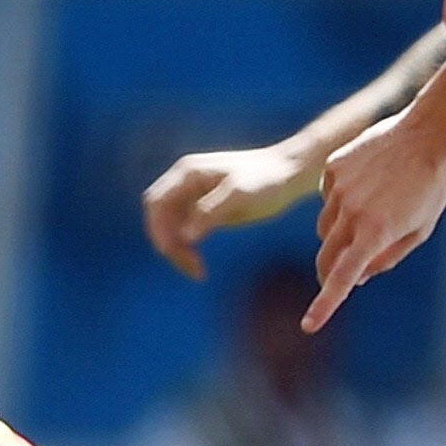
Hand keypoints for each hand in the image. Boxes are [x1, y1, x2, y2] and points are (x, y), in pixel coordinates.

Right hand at [140, 145, 313, 276]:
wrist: (289, 173)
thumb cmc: (268, 179)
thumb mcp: (241, 194)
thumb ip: (211, 211)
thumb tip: (186, 235)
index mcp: (187, 172)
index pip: (156, 202)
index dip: (159, 230)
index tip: (174, 254)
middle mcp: (185, 182)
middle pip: (159, 216)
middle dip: (167, 243)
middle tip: (192, 268)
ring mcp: (193, 195)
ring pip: (169, 227)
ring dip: (176, 250)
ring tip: (198, 272)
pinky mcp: (203, 209)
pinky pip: (183, 231)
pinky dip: (185, 248)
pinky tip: (199, 265)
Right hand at [308, 110, 445, 328]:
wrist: (428, 133)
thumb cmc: (430, 187)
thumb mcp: (419, 231)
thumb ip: (386, 258)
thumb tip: (356, 276)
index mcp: (375, 232)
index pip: (343, 278)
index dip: (325, 305)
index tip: (309, 326)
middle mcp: (351, 212)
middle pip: (325, 256)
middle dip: (328, 272)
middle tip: (338, 276)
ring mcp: (338, 188)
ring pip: (325, 226)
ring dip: (339, 232)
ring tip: (372, 211)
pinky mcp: (332, 168)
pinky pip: (328, 196)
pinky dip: (341, 200)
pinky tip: (367, 184)